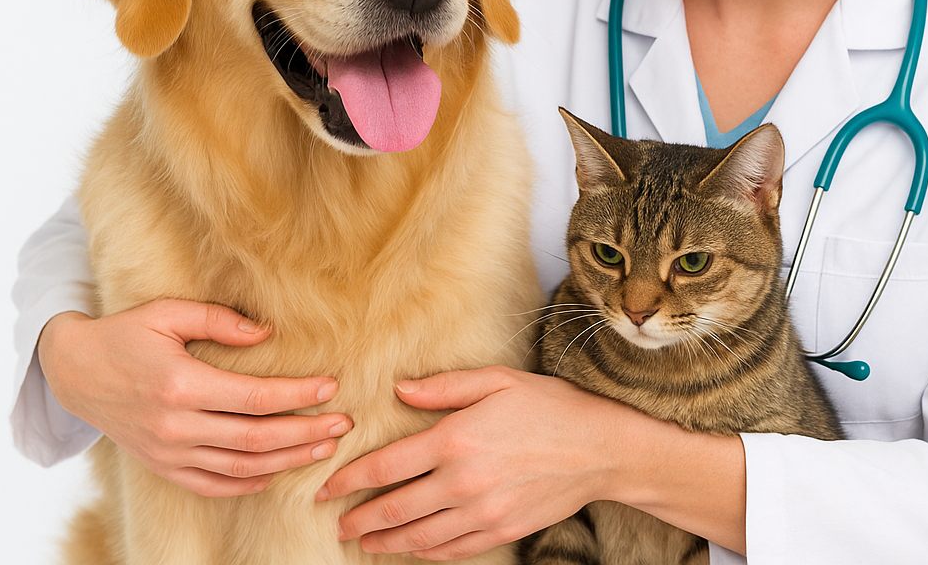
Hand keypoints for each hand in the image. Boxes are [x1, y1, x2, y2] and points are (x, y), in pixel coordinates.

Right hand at [37, 299, 351, 496]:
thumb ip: (218, 321)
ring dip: (287, 461)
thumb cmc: (125, 334)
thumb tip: (266, 333)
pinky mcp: (161, 466)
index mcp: (179, 385)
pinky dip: (247, 484)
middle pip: (255, 439)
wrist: (74, 372)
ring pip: (239, 467)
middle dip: (305, 433)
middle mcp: (175, 425)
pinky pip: (210, 485)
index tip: (331, 388)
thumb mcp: (167, 313)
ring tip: (323, 448)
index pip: (253, 398)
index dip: (296, 395)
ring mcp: (167, 452)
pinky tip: (276, 473)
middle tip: (343, 423)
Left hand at [319, 366, 635, 559]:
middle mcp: (464, 481)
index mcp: (456, 439)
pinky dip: (427, 553)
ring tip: (365, 543)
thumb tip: (399, 391)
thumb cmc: (549, 406)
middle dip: (360, 520)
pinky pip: (454, 550)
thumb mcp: (496, 381)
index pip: (387, 466)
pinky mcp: (502, 530)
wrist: (601, 447)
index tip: (327, 488)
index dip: (350, 480)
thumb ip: (444, 387)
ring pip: (420, 537)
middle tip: (338, 525)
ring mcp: (483, 512)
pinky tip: (414, 549)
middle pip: (396, 509)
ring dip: (386, 542)